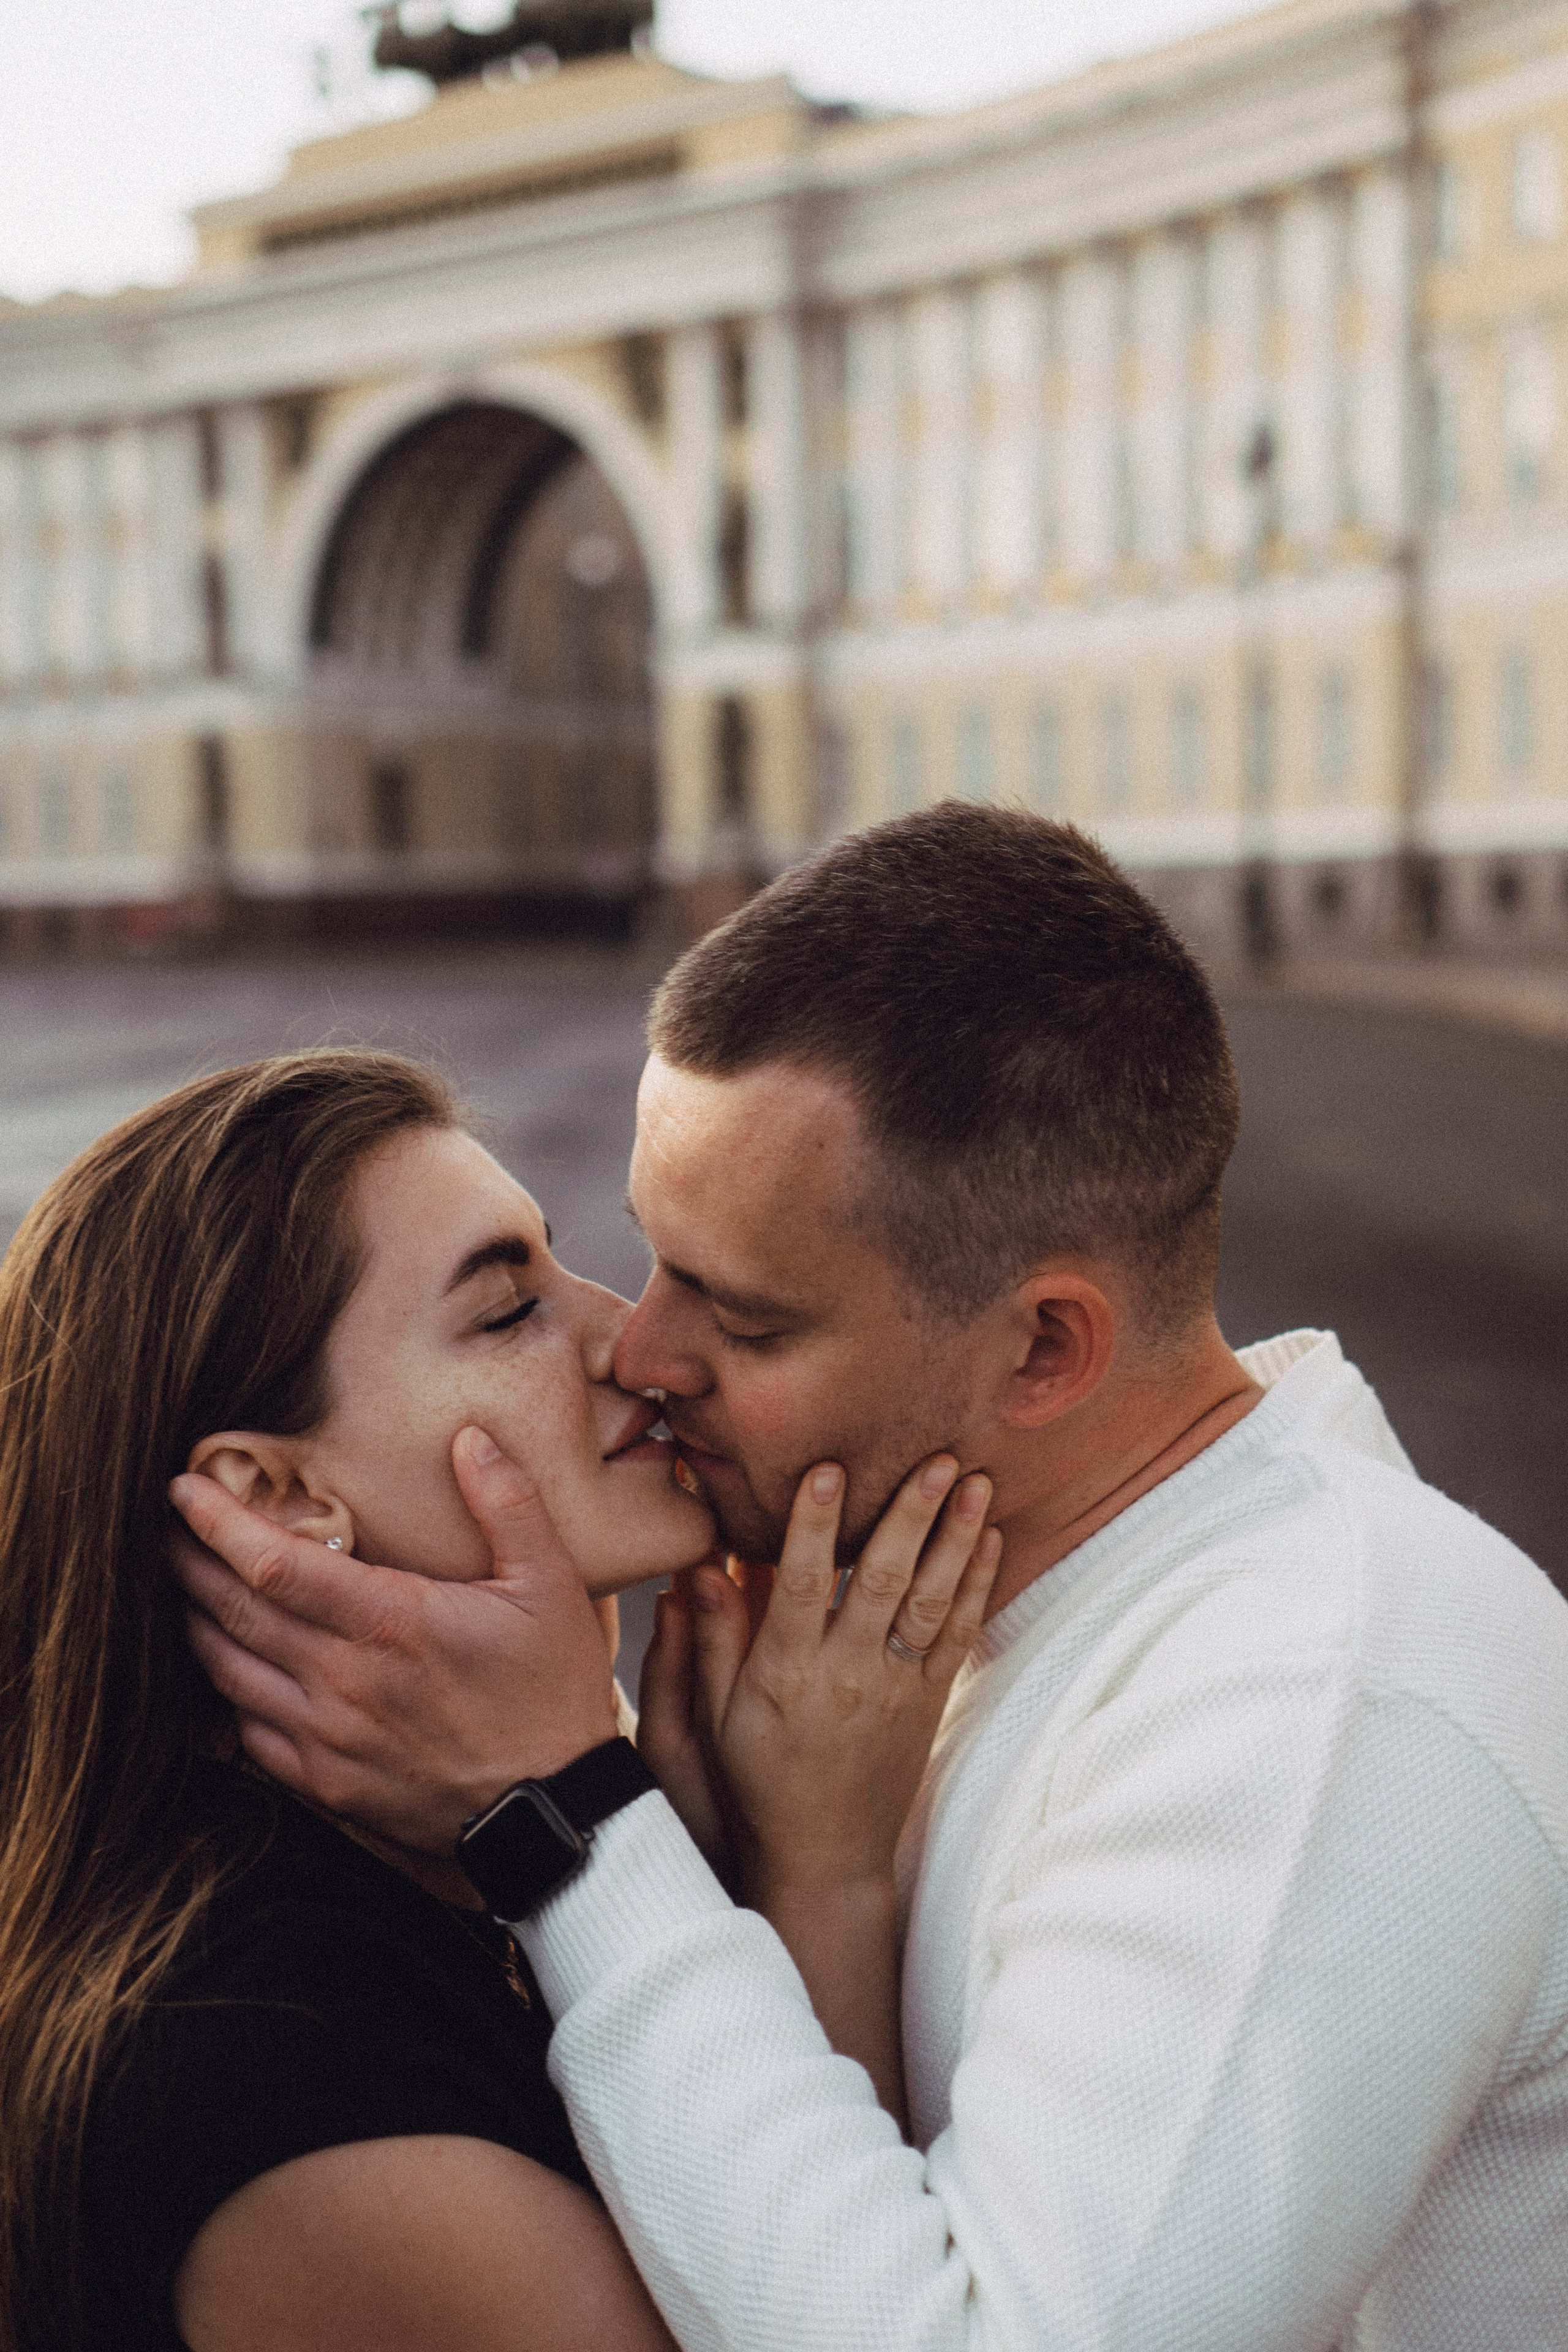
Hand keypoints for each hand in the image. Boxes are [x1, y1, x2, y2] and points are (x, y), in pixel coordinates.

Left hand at [171, 1427, 618, 1854]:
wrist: (556, 1816)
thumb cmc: (554, 1696)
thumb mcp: (552, 1587)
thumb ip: (509, 1504)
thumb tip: (471, 1438)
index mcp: (390, 1623)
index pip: (273, 1563)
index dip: (217, 1522)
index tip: (184, 1489)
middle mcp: (344, 1681)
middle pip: (234, 1612)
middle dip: (190, 1563)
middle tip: (168, 1529)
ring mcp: (328, 1740)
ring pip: (229, 1672)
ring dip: (198, 1624)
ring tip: (186, 1590)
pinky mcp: (327, 1786)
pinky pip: (250, 1733)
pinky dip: (227, 1692)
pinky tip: (229, 1669)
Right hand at [684, 1455, 1000, 1907]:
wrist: (824, 1858)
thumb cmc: (759, 1781)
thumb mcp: (714, 1718)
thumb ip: (710, 1641)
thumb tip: (697, 1569)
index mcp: (787, 1674)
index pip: (801, 1586)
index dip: (815, 1527)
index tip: (829, 1469)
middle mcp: (847, 1676)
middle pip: (884, 1582)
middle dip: (910, 1514)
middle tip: (933, 1456)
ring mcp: (896, 1690)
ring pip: (934, 1602)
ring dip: (957, 1538)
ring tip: (975, 1480)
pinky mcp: (929, 1703)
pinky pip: (959, 1637)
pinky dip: (977, 1585)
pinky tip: (990, 1539)